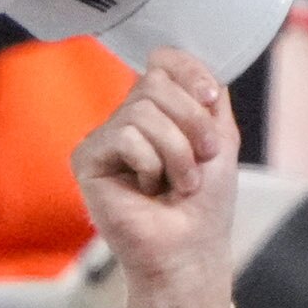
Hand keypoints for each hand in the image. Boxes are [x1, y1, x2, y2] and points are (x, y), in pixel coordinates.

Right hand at [73, 54, 241, 307]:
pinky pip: (125, 134)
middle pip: (155, 82)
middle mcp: (127, 119)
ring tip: (177, 182)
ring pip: (142, 110)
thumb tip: (180, 59)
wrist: (189, 248)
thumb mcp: (219, 135)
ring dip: (176, 150)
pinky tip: (146, 189)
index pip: (162, 61)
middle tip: (200, 160)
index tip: (211, 101)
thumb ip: (205, 93)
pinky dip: (151, 163)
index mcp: (157, 110)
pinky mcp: (87, 160)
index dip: (190, 72)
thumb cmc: (205, 203)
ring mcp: (105, 139)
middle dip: (191, 122)